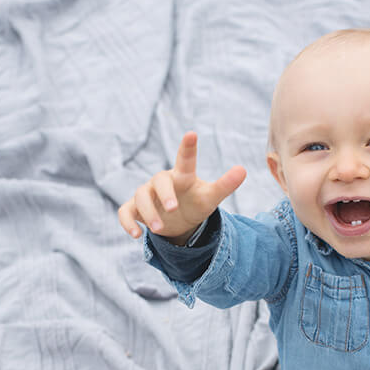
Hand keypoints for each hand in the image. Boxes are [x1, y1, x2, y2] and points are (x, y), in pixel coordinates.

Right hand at [117, 131, 245, 244]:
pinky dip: (128, 223)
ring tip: (159, 230)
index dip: (188, 147)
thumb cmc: (194, 203)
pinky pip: (125, 212)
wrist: (178, 221)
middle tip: (173, 208)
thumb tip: (244, 169)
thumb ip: (225, 184)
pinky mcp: (134, 208)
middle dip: (165, 194)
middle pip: (159, 180)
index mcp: (182, 176)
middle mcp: (162, 182)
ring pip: (141, 197)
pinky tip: (136, 235)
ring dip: (149, 213)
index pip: (185, 159)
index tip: (192, 133)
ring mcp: (146, 194)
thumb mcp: (211, 197)